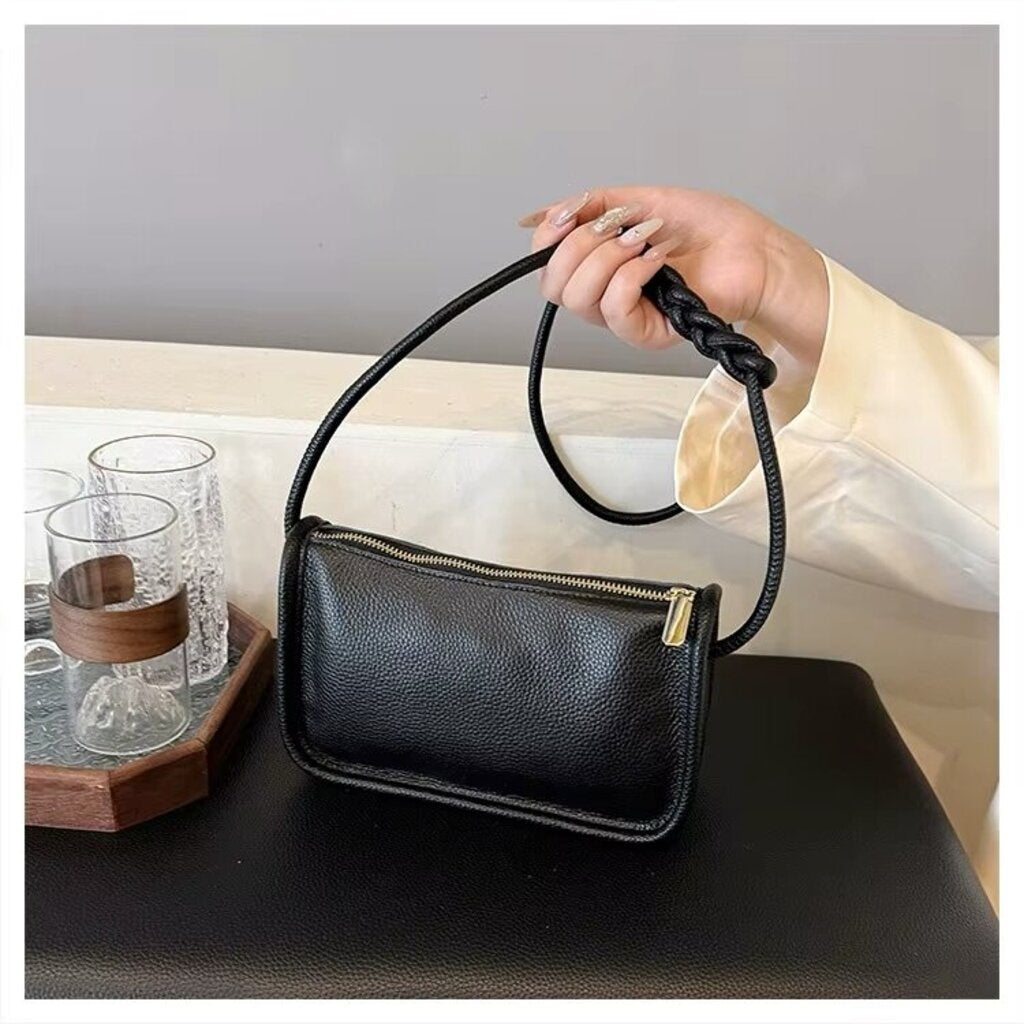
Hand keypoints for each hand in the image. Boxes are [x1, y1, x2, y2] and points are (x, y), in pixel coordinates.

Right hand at [519, 186, 827, 369]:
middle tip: (618, 228)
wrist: (755, 250)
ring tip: (645, 242)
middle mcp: (605, 295)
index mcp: (598, 266)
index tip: (569, 215)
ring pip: (578, 298)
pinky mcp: (648, 333)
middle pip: (553, 285)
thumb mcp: (641, 201)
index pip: (546, 266)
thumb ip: (590, 206)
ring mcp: (626, 317)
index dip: (547, 240)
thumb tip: (536, 217)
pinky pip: (615, 311)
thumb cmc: (712, 229)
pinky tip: (657, 261)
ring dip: (608, 258)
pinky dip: (631, 277)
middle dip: (578, 245)